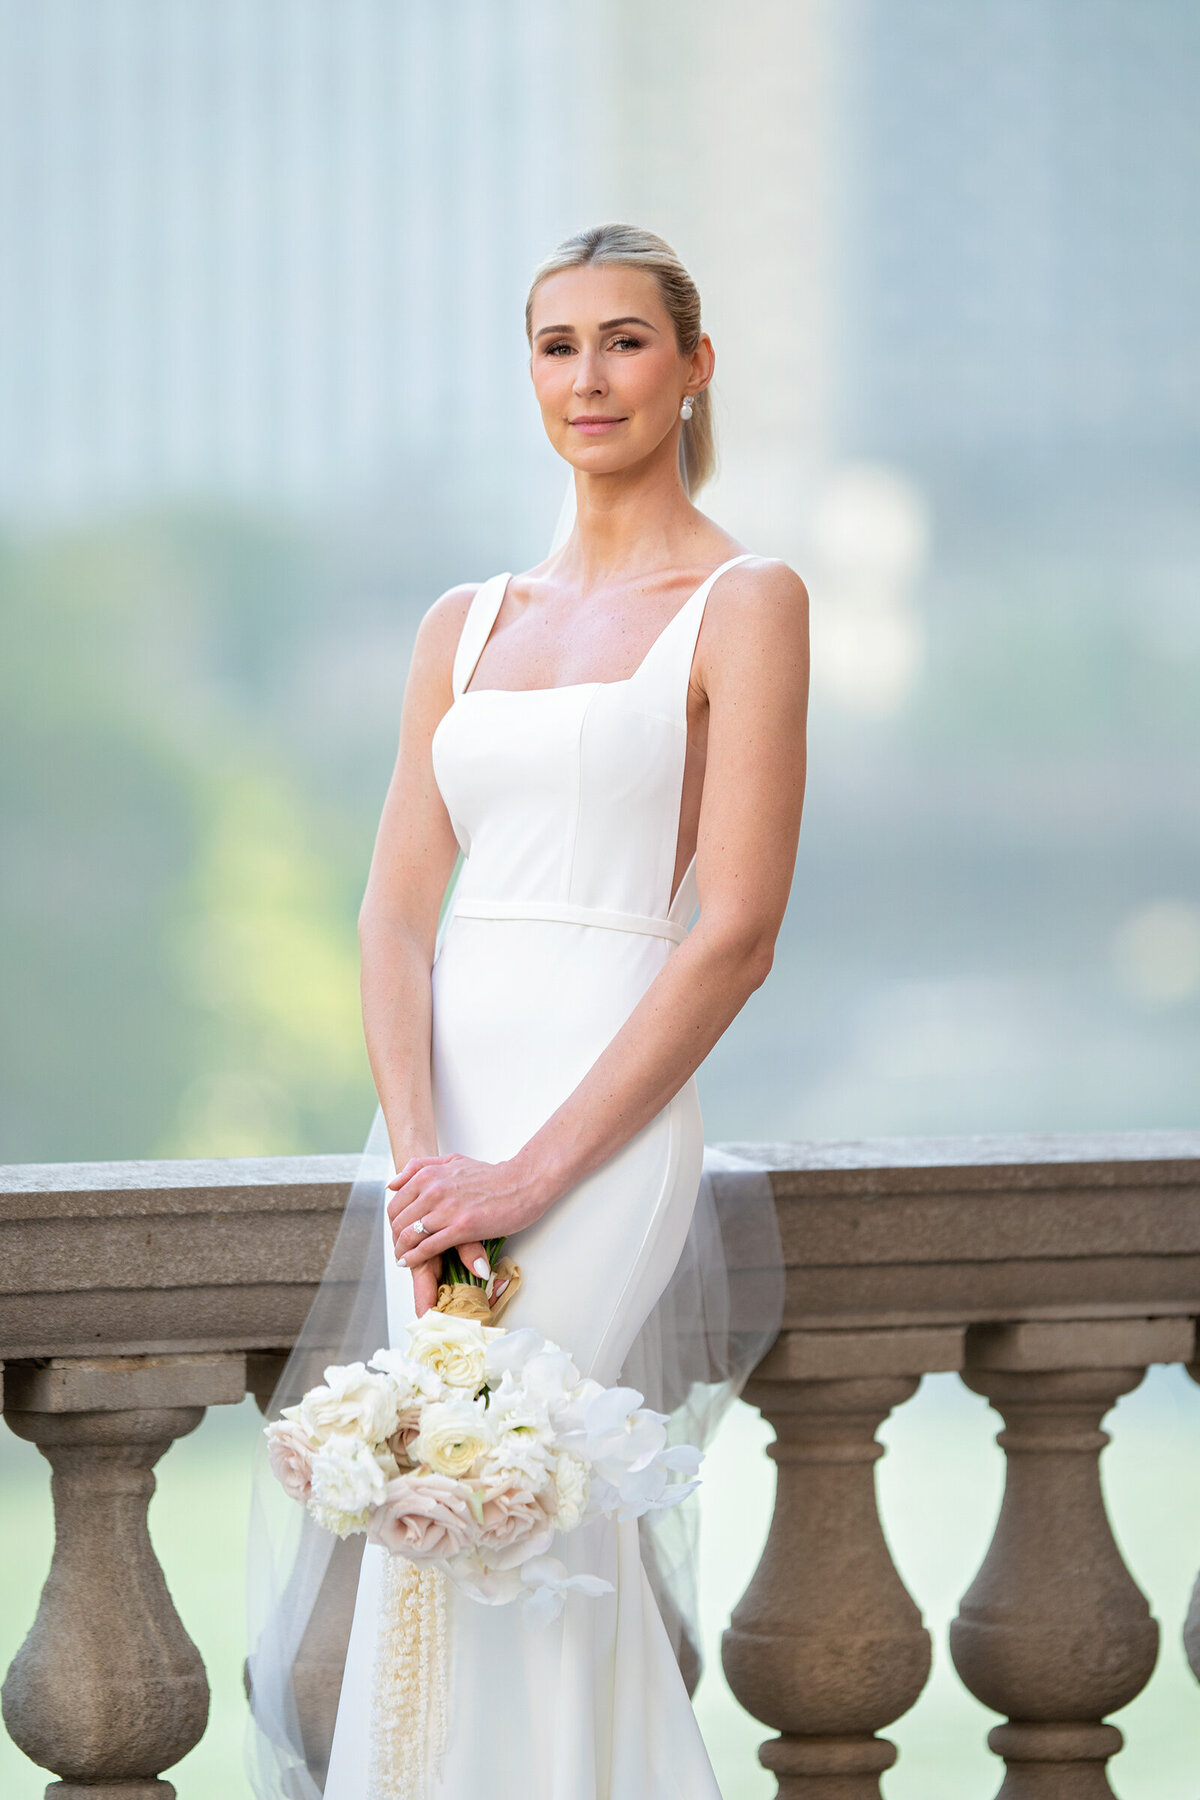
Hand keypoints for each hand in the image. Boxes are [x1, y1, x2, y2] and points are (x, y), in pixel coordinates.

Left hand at [386, 1150, 544, 1287]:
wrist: (521, 1183)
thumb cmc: (491, 1175)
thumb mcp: (452, 1160)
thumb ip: (420, 1167)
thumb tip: (392, 1183)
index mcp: (430, 1174)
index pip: (396, 1203)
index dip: (394, 1221)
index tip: (397, 1231)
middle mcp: (434, 1190)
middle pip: (399, 1221)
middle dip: (396, 1238)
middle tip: (399, 1248)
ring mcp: (447, 1209)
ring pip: (410, 1235)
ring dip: (403, 1250)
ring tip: (403, 1258)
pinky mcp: (462, 1228)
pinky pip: (428, 1247)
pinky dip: (415, 1257)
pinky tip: (410, 1262)